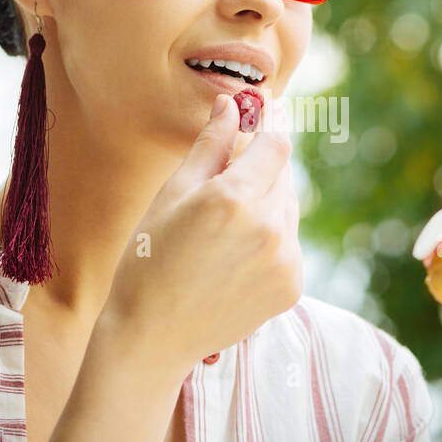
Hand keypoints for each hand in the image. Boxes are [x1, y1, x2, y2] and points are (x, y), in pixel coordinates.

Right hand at [101, 93, 301, 377]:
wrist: (152, 337)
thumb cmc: (149, 260)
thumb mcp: (172, 195)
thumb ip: (210, 145)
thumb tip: (232, 104)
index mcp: (235, 198)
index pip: (276, 143)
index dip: (267, 129)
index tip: (257, 122)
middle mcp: (270, 228)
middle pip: (283, 175)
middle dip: (259, 172)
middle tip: (222, 191)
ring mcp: (286, 260)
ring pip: (288, 209)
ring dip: (265, 206)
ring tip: (221, 232)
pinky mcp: (292, 286)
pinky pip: (289, 244)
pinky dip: (270, 241)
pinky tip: (232, 259)